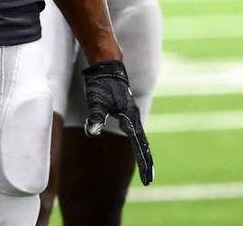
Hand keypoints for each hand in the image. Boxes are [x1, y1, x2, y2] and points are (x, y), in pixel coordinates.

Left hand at [82, 60, 153, 184]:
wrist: (105, 64)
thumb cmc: (101, 82)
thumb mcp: (96, 101)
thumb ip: (95, 116)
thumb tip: (92, 132)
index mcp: (130, 117)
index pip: (140, 145)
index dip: (144, 162)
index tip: (149, 178)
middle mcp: (133, 116)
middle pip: (143, 144)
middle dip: (146, 161)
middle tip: (149, 179)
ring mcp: (130, 113)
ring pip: (140, 137)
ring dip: (143, 152)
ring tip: (146, 167)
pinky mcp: (124, 108)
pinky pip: (134, 130)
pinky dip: (137, 142)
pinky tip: (136, 144)